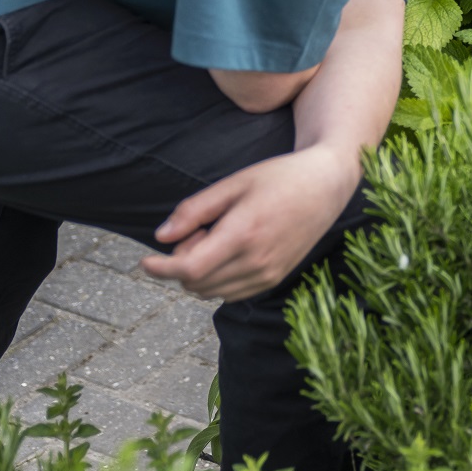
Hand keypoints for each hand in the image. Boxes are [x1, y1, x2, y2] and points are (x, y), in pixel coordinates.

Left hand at [140, 144, 359, 300]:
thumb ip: (194, 210)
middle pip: (196, 282)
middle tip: (197, 230)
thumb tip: (160, 237)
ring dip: (200, 272)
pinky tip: (229, 251)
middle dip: (182, 262)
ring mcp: (268, 273)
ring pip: (212, 291)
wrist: (327, 184)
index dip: (160, 269)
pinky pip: (231, 292)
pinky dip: (218, 279)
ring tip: (217, 238)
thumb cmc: (279, 177)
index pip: (189, 268)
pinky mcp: (275, 278)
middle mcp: (256, 261)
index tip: (144, 261)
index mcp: (243, 234)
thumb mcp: (233, 184)